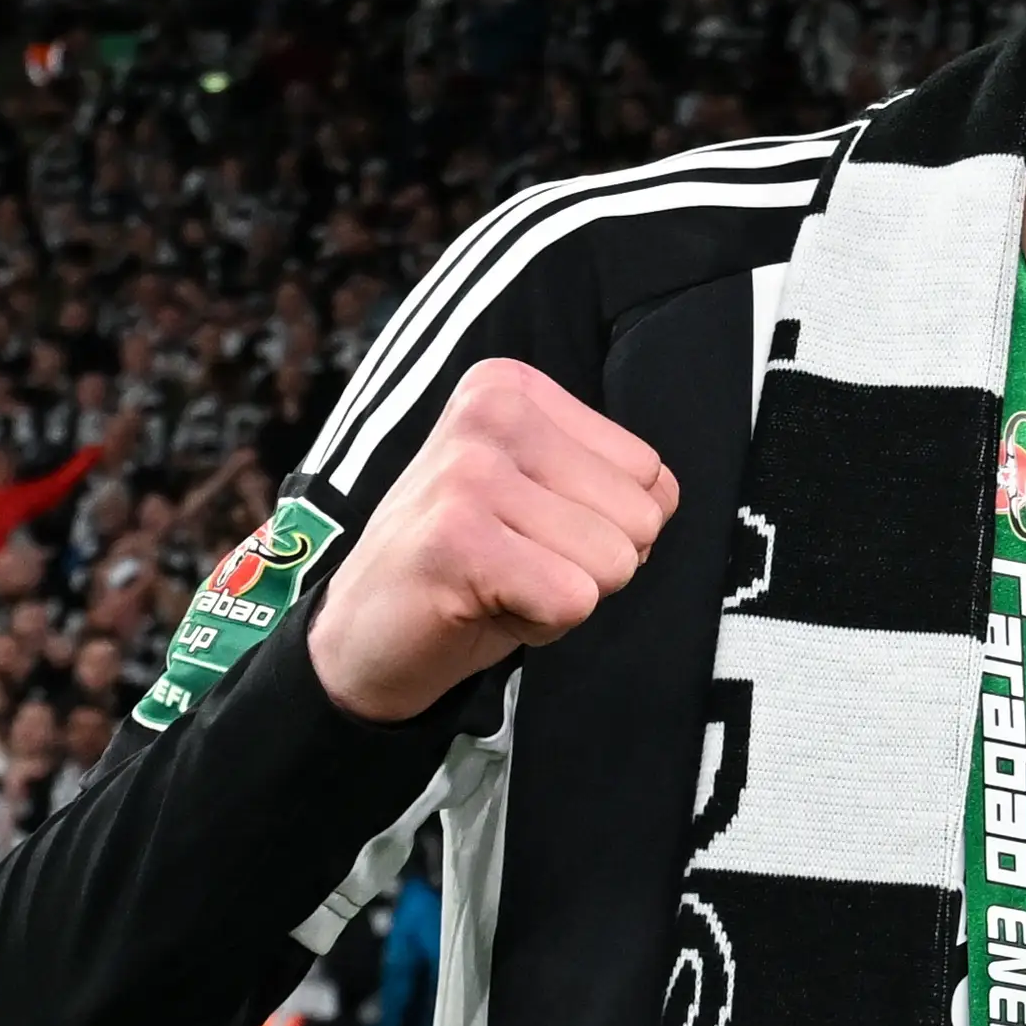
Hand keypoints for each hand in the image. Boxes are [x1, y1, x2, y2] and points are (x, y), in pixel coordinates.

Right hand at [308, 360, 678, 725]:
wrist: (362, 636)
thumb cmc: (472, 566)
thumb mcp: (546, 497)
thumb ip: (611, 480)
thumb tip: (663, 497)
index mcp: (512, 389)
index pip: (651, 474)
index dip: (605, 527)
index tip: (529, 532)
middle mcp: (490, 412)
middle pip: (643, 517)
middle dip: (592, 565)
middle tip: (514, 565)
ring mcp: (470, 472)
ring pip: (615, 560)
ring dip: (564, 596)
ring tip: (498, 582)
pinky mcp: (458, 538)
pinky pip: (574, 600)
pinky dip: (540, 626)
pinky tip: (483, 606)